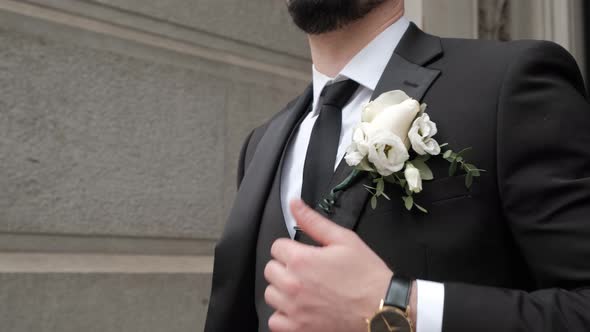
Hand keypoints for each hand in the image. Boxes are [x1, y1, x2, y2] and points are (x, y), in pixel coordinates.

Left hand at [264, 199, 392, 331]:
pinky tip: (300, 310)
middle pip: (271, 270)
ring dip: (283, 291)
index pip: (277, 247)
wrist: (383, 309)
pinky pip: (274, 321)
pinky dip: (284, 316)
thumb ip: (313, 221)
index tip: (305, 254)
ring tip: (305, 290)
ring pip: (271, 295)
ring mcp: (294, 310)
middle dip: (286, 268)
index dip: (292, 248)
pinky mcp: (298, 329)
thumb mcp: (344, 239)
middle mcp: (293, 285)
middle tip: (308, 272)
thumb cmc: (367, 275)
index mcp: (301, 260)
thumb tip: (294, 204)